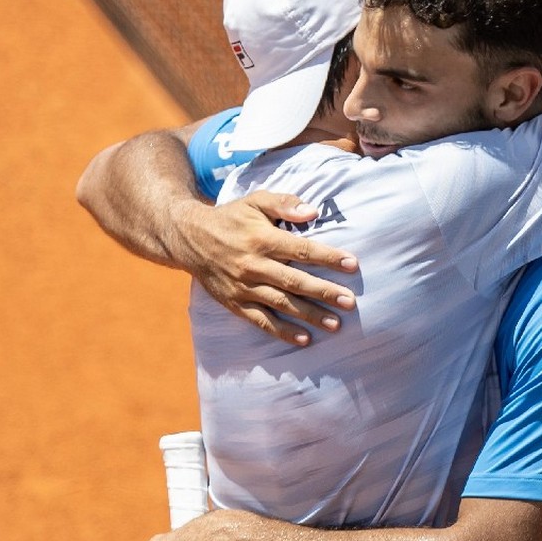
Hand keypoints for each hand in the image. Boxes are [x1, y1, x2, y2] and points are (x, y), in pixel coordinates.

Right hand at [172, 190, 358, 345]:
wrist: (189, 238)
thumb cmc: (231, 218)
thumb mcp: (255, 201)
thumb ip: (284, 203)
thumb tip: (313, 211)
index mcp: (262, 239)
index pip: (302, 249)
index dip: (328, 257)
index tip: (352, 264)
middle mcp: (254, 265)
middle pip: (295, 281)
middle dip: (324, 292)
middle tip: (349, 302)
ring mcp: (243, 286)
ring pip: (281, 303)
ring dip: (309, 315)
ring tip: (335, 324)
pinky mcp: (235, 303)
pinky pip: (260, 320)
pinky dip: (282, 331)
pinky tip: (303, 339)